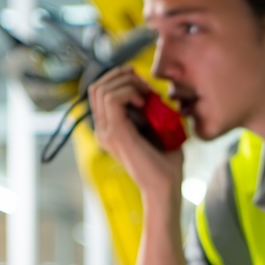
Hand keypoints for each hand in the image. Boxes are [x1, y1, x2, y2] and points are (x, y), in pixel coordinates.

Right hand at [88, 66, 183, 193]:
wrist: (166, 187)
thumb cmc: (167, 163)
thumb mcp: (158, 130)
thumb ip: (151, 112)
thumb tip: (153, 93)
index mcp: (109, 129)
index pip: (101, 92)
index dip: (121, 79)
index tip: (145, 87)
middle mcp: (103, 130)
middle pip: (97, 86)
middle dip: (123, 77)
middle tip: (146, 89)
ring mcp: (106, 132)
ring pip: (102, 88)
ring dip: (128, 83)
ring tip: (147, 96)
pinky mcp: (115, 133)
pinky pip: (111, 98)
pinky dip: (129, 91)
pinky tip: (144, 102)